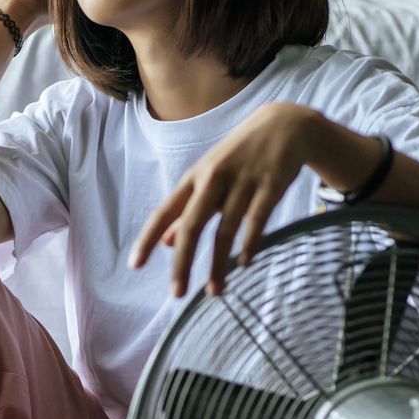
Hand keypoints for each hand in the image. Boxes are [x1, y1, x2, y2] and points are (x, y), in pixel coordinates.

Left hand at [128, 102, 319, 297]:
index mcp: (195, 177)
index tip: (134, 265)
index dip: (148, 239)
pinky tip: (244, 263)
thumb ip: (188, 210)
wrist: (284, 125)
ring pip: (225, 231)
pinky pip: (256, 221)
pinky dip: (249, 245)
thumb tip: (165, 243)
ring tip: (215, 291)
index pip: (164, 212)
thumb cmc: (239, 156)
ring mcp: (243, 182)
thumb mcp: (209, 177)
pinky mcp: (271, 185)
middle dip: (182, 262)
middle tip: (176, 294)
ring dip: (218, 265)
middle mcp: (214, 179)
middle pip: (192, 226)